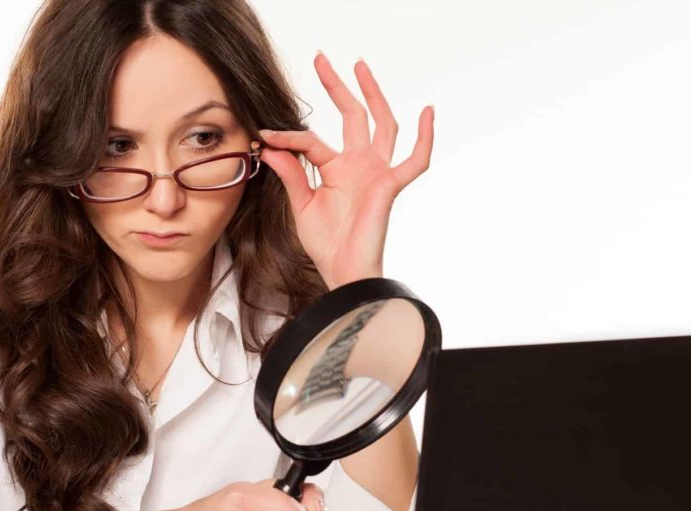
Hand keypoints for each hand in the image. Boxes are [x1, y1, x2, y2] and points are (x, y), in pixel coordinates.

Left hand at [257, 51, 434, 289]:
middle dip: (338, 87)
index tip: (263, 135)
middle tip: (322, 59)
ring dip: (373, 94)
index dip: (287, 137)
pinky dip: (425, 138)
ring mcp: (376, 172)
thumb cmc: (326, 244)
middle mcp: (358, 165)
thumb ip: (292, 173)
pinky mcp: (389, 186)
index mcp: (336, 169)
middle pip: (352, 115)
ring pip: (381, 124)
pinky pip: (414, 161)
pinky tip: (427, 113)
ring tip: (360, 67)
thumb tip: (271, 145)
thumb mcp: (301, 205)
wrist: (342, 271)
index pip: (311, 141)